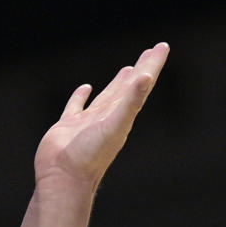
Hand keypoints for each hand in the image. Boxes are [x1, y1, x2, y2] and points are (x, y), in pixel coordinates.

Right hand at [34, 42, 168, 190]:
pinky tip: (86, 88)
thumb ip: (131, 102)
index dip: (153, 65)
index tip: (162, 47)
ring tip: (127, 70)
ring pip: (107, 96)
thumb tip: (147, 77)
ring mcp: (88, 122)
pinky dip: (81, 96)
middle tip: (152, 51)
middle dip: (141, 69)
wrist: (63, 180)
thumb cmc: (89, 157)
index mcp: (122, 116)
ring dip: (118, 83)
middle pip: (129, 88)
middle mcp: (109, 118)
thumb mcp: (114, 126)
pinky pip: (77, 106)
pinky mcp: (68, 126)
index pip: (142, 85)